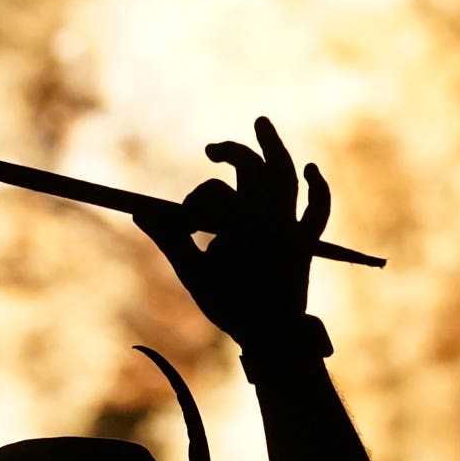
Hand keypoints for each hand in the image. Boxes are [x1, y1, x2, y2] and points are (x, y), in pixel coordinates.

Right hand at [133, 115, 332, 348]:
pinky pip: (317, 210)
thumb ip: (170, 238)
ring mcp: (292, 226)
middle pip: (251, 168)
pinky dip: (318, 188)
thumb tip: (141, 212)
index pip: (213, 195)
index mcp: (241, 221)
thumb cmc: (231, 307)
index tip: (184, 225)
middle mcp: (271, 216)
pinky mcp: (305, 242)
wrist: (275, 337)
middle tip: (211, 149)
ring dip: (274, 147)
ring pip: (286, 176)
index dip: (194, 205)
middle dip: (231, 153)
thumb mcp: (194, 273)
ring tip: (261, 123)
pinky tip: (312, 169)